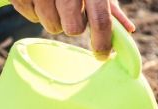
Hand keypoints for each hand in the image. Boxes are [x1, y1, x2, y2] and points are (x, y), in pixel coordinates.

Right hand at [10, 0, 136, 57]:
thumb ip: (110, 7)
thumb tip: (128, 30)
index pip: (100, 19)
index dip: (102, 42)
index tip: (102, 55)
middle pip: (73, 28)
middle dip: (74, 25)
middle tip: (71, 10)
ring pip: (51, 26)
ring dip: (55, 19)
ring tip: (55, 1)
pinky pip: (30, 16)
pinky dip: (36, 12)